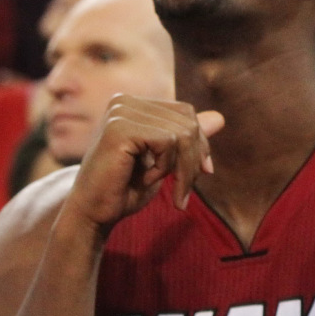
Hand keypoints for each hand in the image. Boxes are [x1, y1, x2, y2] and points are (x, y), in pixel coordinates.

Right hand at [61, 95, 224, 232]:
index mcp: (134, 105)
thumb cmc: (126, 189)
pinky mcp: (119, 128)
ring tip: (162, 186)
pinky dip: (164, 168)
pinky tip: (145, 179)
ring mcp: (120, 112)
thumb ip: (188, 138)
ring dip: (181, 169)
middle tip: (184, 191)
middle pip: (188, 123)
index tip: (204, 172)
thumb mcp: (166, 161)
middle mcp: (125, 101)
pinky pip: (168, 142)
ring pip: (182, 134)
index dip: (201, 143)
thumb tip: (221, 117)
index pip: (186, 113)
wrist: (94, 214)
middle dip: (194, 160)